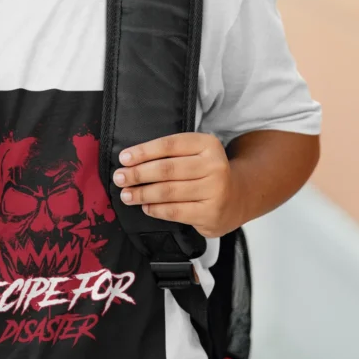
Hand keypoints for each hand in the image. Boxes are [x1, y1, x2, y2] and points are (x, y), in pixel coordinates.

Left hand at [112, 133, 242, 238]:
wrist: (238, 197)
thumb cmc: (206, 172)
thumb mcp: (195, 153)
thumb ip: (170, 153)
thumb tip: (131, 160)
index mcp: (208, 144)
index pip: (169, 145)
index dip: (144, 151)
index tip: (124, 158)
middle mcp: (214, 166)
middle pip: (167, 169)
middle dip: (138, 174)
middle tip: (120, 177)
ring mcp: (214, 191)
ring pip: (168, 192)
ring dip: (142, 193)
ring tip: (126, 194)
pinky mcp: (210, 214)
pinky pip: (175, 211)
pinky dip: (156, 209)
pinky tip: (145, 206)